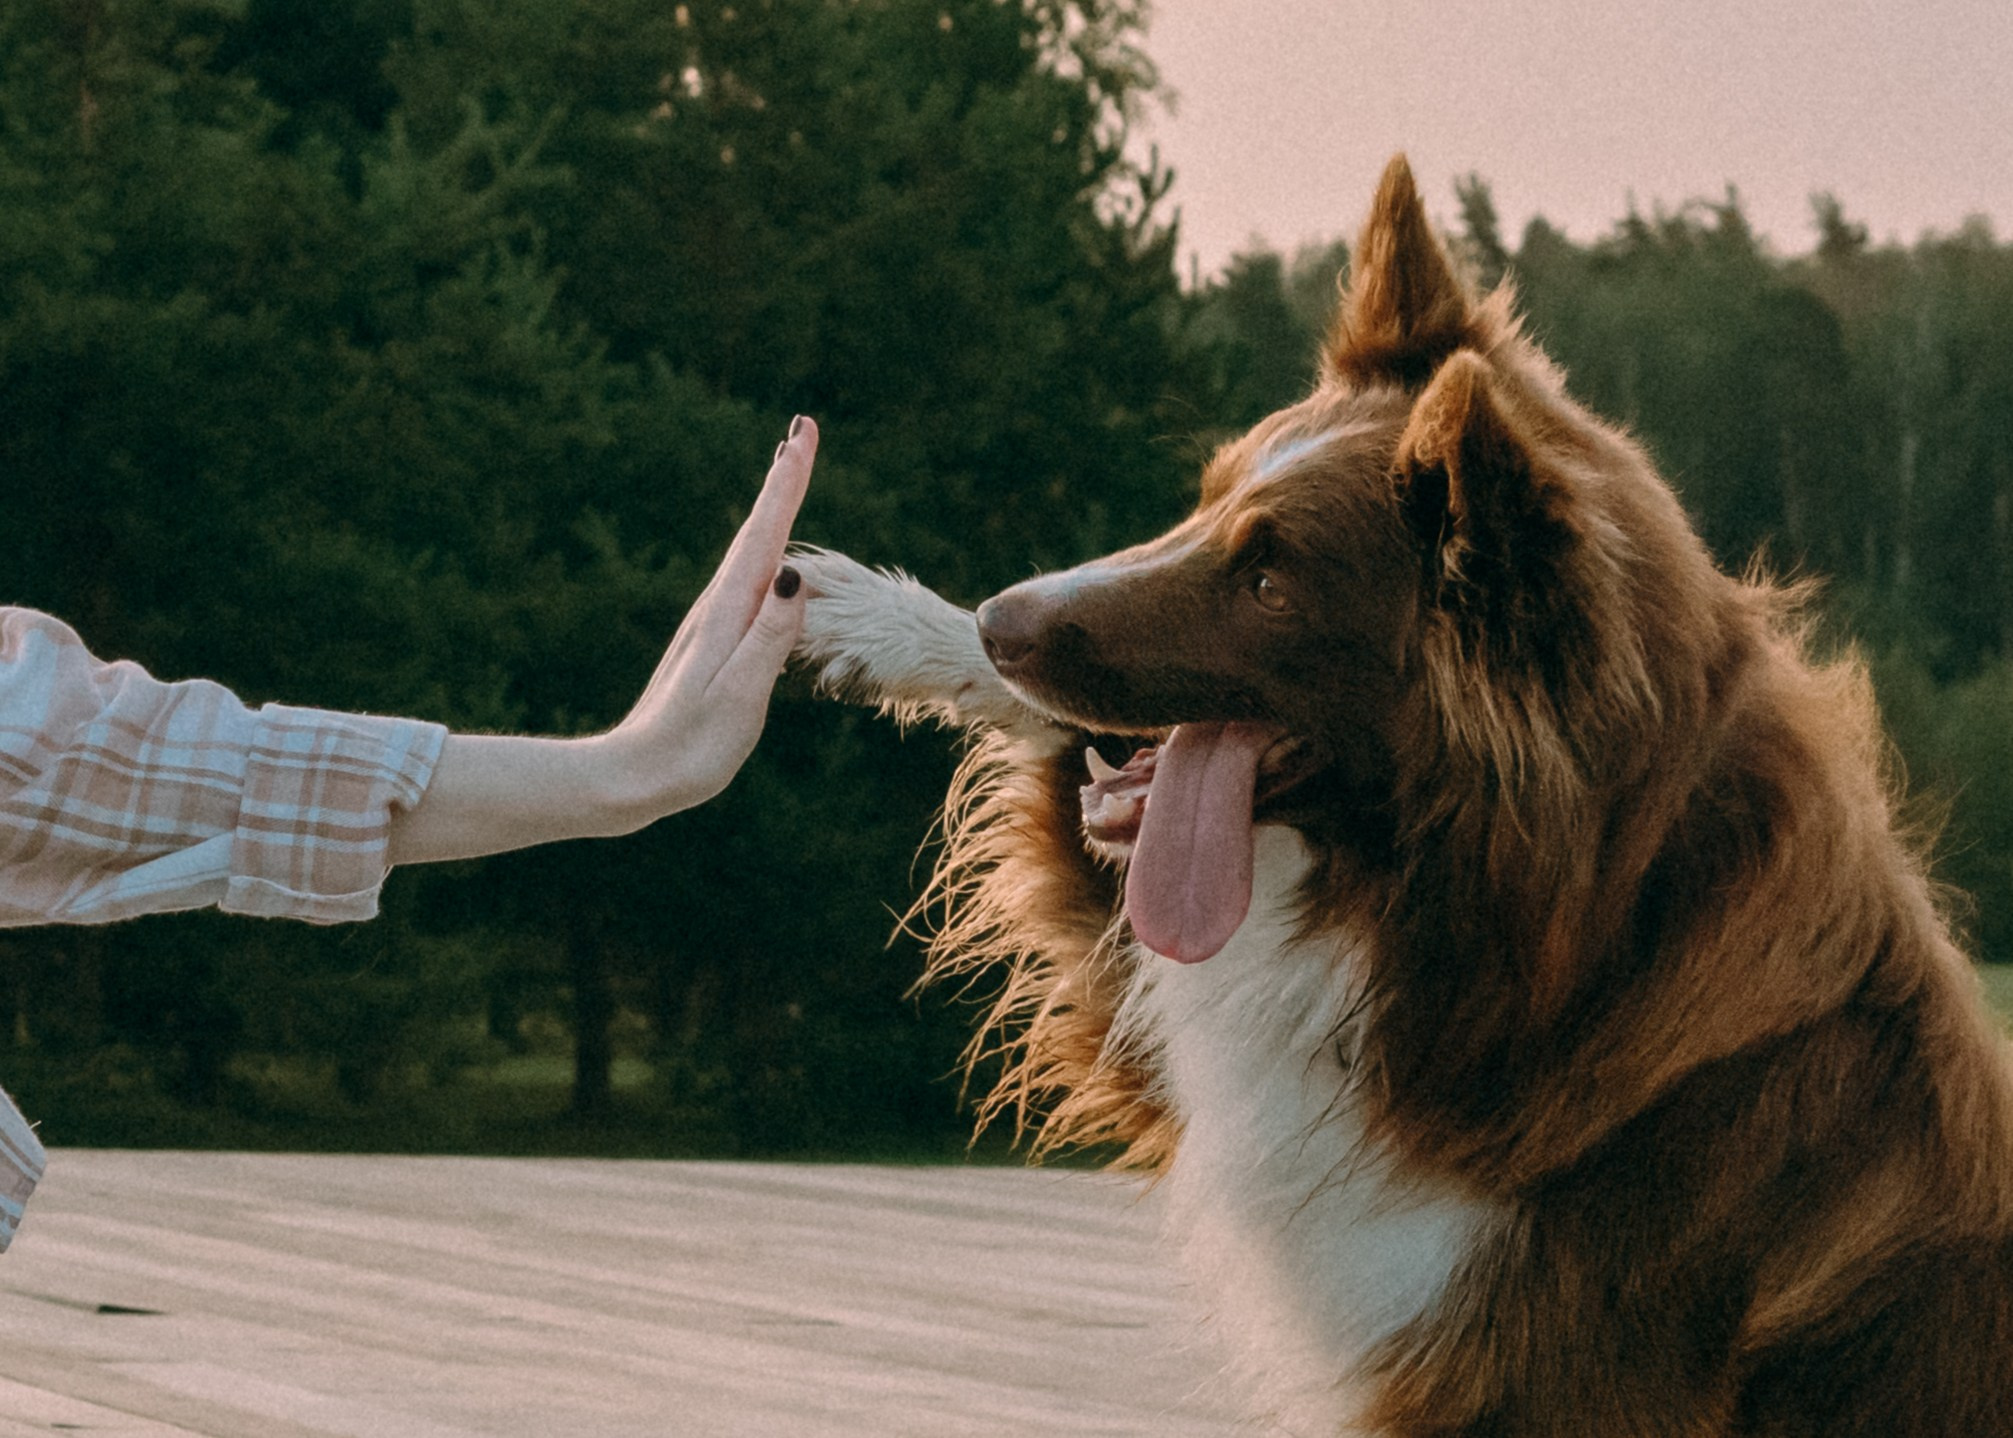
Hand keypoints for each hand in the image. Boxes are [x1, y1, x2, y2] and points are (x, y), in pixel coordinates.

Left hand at [386, 419, 816, 866]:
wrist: (634, 779)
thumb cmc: (692, 746)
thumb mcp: (740, 696)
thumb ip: (769, 637)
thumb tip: (795, 576)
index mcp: (729, 614)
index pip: (767, 536)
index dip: (787, 483)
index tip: (803, 433)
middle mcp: (719, 609)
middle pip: (758, 532)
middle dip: (783, 480)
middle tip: (802, 431)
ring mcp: (715, 625)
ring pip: (752, 552)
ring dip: (773, 507)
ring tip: (789, 469)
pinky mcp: (715, 644)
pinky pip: (749, 581)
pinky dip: (765, 551)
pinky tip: (772, 558)